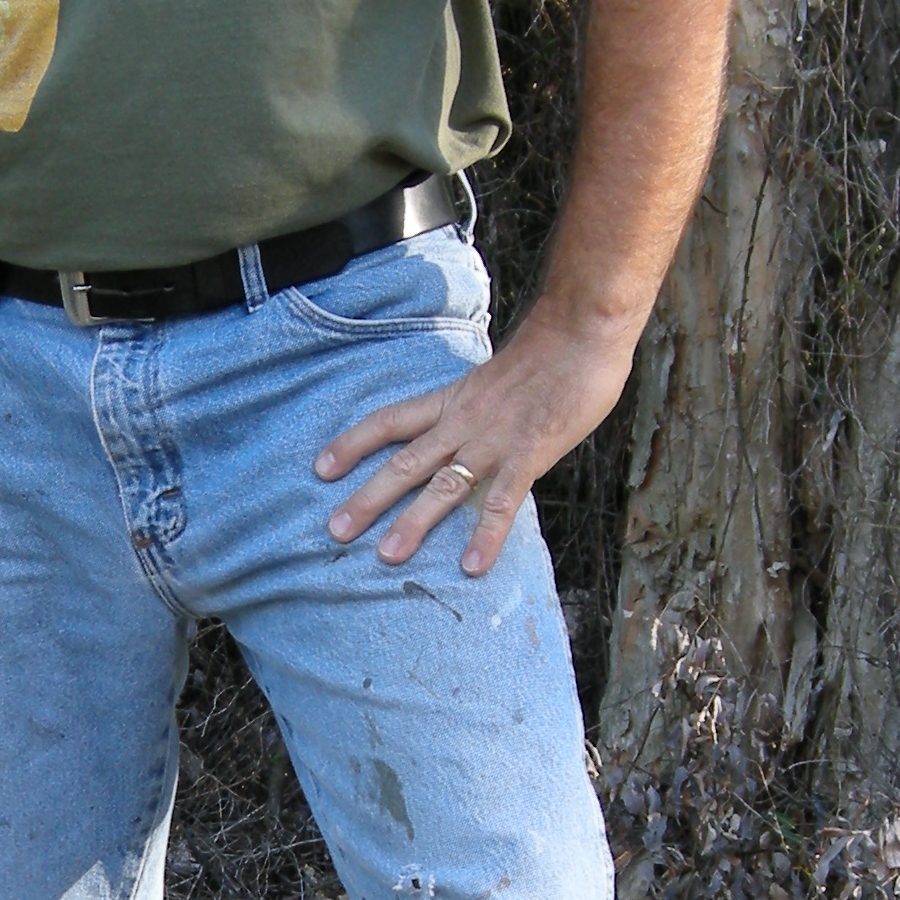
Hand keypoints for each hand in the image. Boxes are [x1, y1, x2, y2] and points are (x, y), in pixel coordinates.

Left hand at [314, 312, 641, 578]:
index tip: (321, 468)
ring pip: (442, 486)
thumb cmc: (546, 355)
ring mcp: (493, 441)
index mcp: (451, 401)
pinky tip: (472, 567)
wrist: (579, 333)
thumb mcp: (492, 380)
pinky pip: (501, 501)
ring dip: (412, 522)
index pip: (389, 421)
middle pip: (405, 462)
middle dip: (368, 498)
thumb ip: (475, 410)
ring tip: (385, 556)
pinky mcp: (528, 455)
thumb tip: (465, 436)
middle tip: (335, 530)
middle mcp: (462, 423)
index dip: (353, 444)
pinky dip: (485, 535)